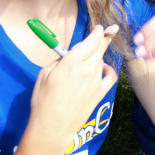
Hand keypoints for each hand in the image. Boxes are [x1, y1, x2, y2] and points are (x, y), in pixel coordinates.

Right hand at [29, 25, 118, 144]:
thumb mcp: (44, 74)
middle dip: (106, 36)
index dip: (98, 32)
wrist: (52, 126)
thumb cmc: (43, 100)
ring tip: (91, 57)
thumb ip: (60, 60)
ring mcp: (96, 80)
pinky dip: (109, 70)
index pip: (91, 40)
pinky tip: (103, 69)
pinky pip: (110, 76)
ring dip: (98, 56)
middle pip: (100, 47)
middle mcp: (87, 68)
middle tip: (111, 29)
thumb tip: (72, 53)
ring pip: (102, 60)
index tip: (100, 28)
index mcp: (71, 61)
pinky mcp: (101, 92)